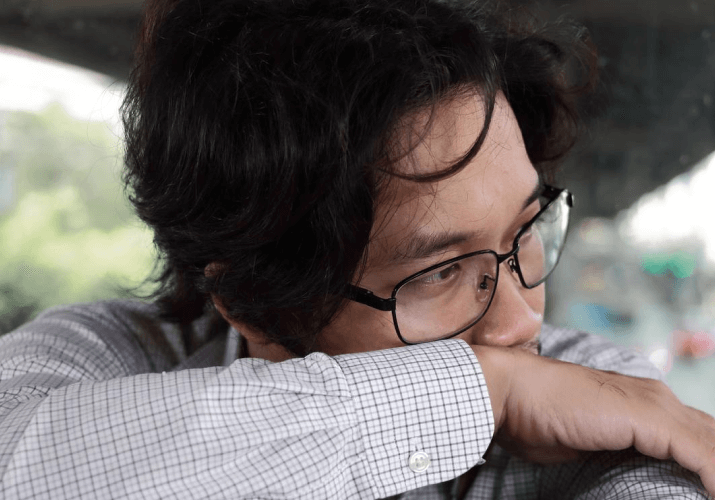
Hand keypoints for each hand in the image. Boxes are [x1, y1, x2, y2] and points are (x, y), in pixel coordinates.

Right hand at [472, 345, 714, 495]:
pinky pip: (704, 454)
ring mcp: (655, 405)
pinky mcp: (650, 416)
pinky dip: (714, 478)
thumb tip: (632, 479)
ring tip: (714, 498)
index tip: (704, 493)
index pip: (695, 439)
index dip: (708, 468)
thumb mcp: (586, 444)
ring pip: (712, 444)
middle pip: (711, 437)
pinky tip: (714, 495)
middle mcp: (655, 398)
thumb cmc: (535, 419)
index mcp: (642, 403)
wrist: (510, 391)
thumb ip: (616, 454)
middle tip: (711, 497)